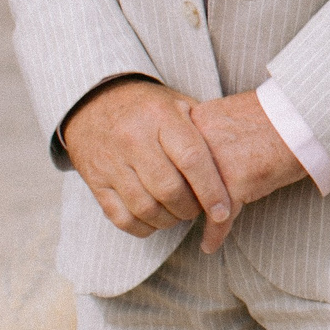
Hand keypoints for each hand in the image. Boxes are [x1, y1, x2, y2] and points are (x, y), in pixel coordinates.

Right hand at [59, 78, 235, 242]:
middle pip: (168, 189)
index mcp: (161, 117)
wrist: (95, 102)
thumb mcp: (179, 104)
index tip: (224, 210)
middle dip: (190, 208)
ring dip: (169, 220)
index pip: (192, 160)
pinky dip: (143, 227)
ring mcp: (110, 162)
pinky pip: (120, 216)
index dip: (211, 190)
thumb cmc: (150, 107)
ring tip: (180, 214)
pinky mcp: (94, 181)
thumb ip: (203, 130)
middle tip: (200, 209)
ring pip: (145, 207)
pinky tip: (156, 220)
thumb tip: (234, 164)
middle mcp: (133, 139)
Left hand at [186, 91, 307, 251]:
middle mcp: (197, 144)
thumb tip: (191, 158)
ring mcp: (215, 165)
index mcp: (193, 123)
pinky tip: (209, 245)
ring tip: (188, 227)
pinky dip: (214, 235)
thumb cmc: (274, 114)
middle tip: (175, 215)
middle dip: (176, 201)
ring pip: (191, 203)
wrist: (304, 115)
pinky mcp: (236, 183)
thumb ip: (204, 132)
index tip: (170, 192)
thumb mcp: (227, 113)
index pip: (166, 159)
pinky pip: (218, 219)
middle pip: (175, 183)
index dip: (170, 179)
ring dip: (190, 218)